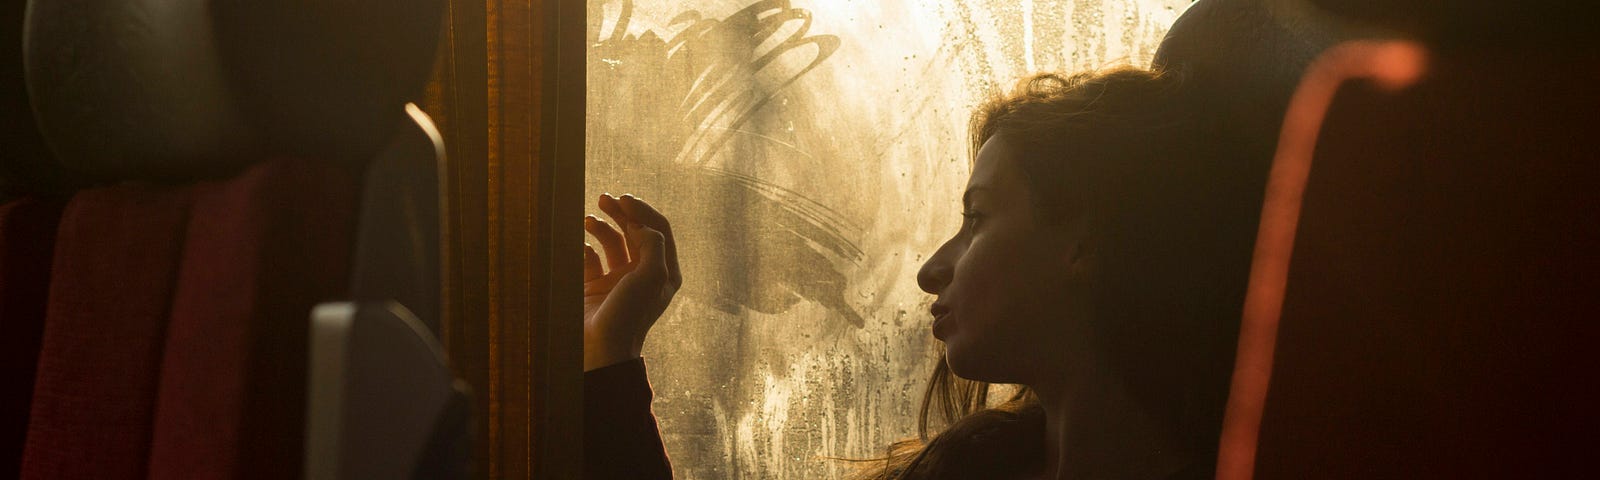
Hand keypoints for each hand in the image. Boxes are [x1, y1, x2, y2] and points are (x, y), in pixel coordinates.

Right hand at [583, 193, 681, 370]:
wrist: (600, 350)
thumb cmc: (629, 315)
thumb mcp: (652, 276)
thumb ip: (653, 244)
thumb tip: (641, 225)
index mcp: (663, 272)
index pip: (658, 230)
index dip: (643, 210)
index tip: (624, 199)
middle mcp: (643, 274)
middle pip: (635, 232)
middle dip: (621, 213)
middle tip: (605, 198)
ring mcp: (618, 280)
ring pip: (612, 242)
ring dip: (602, 226)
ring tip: (588, 218)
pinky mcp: (595, 288)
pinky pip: (590, 259)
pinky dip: (585, 247)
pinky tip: (580, 244)